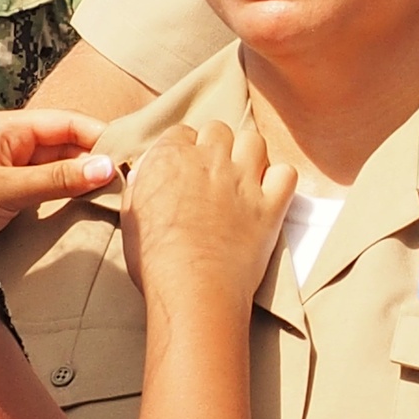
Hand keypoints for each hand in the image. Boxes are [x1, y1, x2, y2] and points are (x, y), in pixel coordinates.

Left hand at [0, 109, 116, 249]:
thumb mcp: (9, 190)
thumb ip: (58, 179)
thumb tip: (106, 167)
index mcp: (8, 127)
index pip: (67, 122)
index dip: (100, 135)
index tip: (130, 154)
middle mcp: (10, 139)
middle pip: (64, 141)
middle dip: (94, 156)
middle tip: (128, 177)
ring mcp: (6, 163)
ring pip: (56, 162)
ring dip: (81, 174)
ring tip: (114, 190)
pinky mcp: (4, 187)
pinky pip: (44, 181)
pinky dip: (64, 188)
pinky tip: (83, 201)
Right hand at [121, 121, 295, 299]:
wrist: (192, 290)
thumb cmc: (154, 259)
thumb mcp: (131, 217)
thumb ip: (138, 188)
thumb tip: (142, 174)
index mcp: (170, 157)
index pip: (181, 132)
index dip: (183, 148)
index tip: (184, 167)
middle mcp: (208, 159)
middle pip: (218, 129)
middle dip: (216, 144)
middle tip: (213, 170)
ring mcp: (243, 180)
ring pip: (254, 141)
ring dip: (249, 153)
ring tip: (243, 175)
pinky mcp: (270, 206)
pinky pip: (286, 174)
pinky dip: (280, 180)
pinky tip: (269, 192)